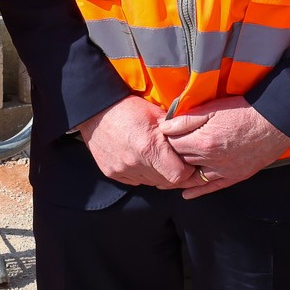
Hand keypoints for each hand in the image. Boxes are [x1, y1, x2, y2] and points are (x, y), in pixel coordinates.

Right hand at [76, 96, 197, 188]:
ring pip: (151, 183)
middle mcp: (136, 163)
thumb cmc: (128, 107)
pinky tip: (139, 158)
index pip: (179, 175)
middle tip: (173, 159)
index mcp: (150, 147)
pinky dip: (141, 173)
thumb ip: (176, 130)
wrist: (95, 110)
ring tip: (156, 157)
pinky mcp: (112, 173)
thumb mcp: (156, 113)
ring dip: (157, 174)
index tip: (187, 161)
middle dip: (173, 173)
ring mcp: (122, 170)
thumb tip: (194, 139)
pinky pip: (135, 181)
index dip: (186, 170)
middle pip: (166, 182)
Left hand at [158, 95, 289, 198]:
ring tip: (162, 180)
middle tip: (155, 160)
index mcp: (202, 141)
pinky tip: (186, 194)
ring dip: (178, 178)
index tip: (155, 140)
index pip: (172, 145)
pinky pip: (212, 187)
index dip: (163, 142)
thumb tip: (164, 126)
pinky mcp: (235, 176)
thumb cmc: (245, 110)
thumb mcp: (213, 108)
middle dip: (167, 160)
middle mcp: (210, 160)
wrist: (276, 121)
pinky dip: (197, 192)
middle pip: (180, 162)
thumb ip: (187, 119)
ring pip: (193, 178)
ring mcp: (223, 170)